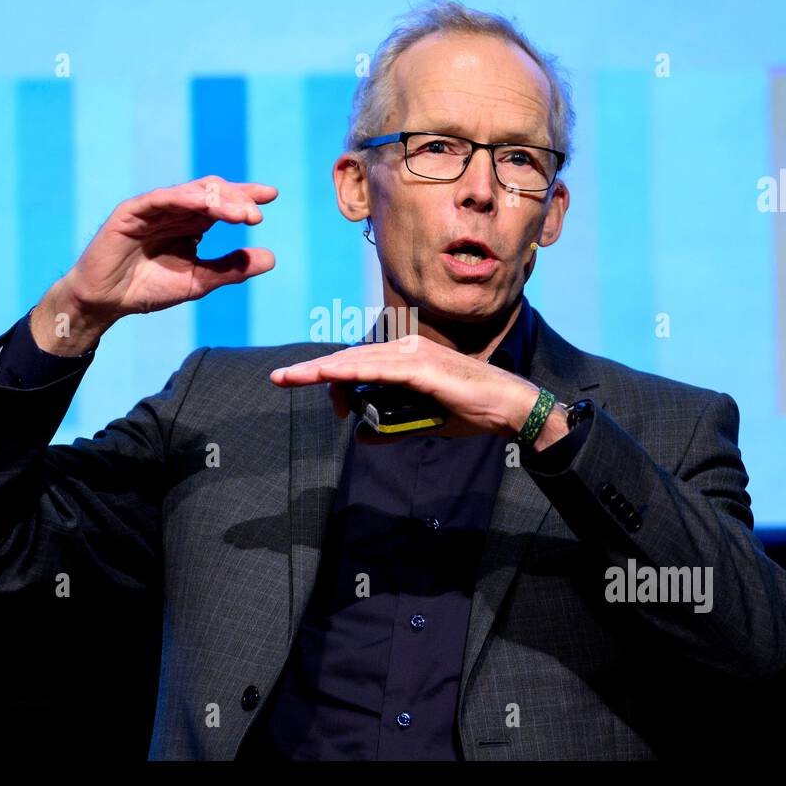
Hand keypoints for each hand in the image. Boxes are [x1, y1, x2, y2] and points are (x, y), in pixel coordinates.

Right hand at [31, 176, 276, 352]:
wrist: (107, 302)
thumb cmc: (149, 289)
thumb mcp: (198, 281)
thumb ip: (231, 269)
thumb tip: (272, 258)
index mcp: (192, 224)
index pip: (224, 203)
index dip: (246, 197)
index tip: (271, 196)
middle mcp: (176, 211)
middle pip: (212, 193)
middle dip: (236, 200)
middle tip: (255, 215)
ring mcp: (154, 208)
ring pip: (191, 193)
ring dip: (218, 201)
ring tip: (241, 214)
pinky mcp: (132, 212)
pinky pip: (160, 199)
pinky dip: (183, 198)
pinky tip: (205, 204)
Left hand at [269, 335, 554, 443]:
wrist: (506, 407)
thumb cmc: (469, 411)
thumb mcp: (420, 422)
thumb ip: (389, 427)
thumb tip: (360, 436)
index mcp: (404, 357)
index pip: (356, 363)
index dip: (332, 380)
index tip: (314, 396)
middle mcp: (405, 349)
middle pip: (348, 358)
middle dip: (312, 371)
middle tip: (279, 379)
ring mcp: (413, 355)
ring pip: (356, 361)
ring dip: (321, 370)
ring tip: (290, 377)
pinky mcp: (421, 368)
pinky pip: (377, 369)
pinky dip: (349, 371)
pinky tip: (326, 375)